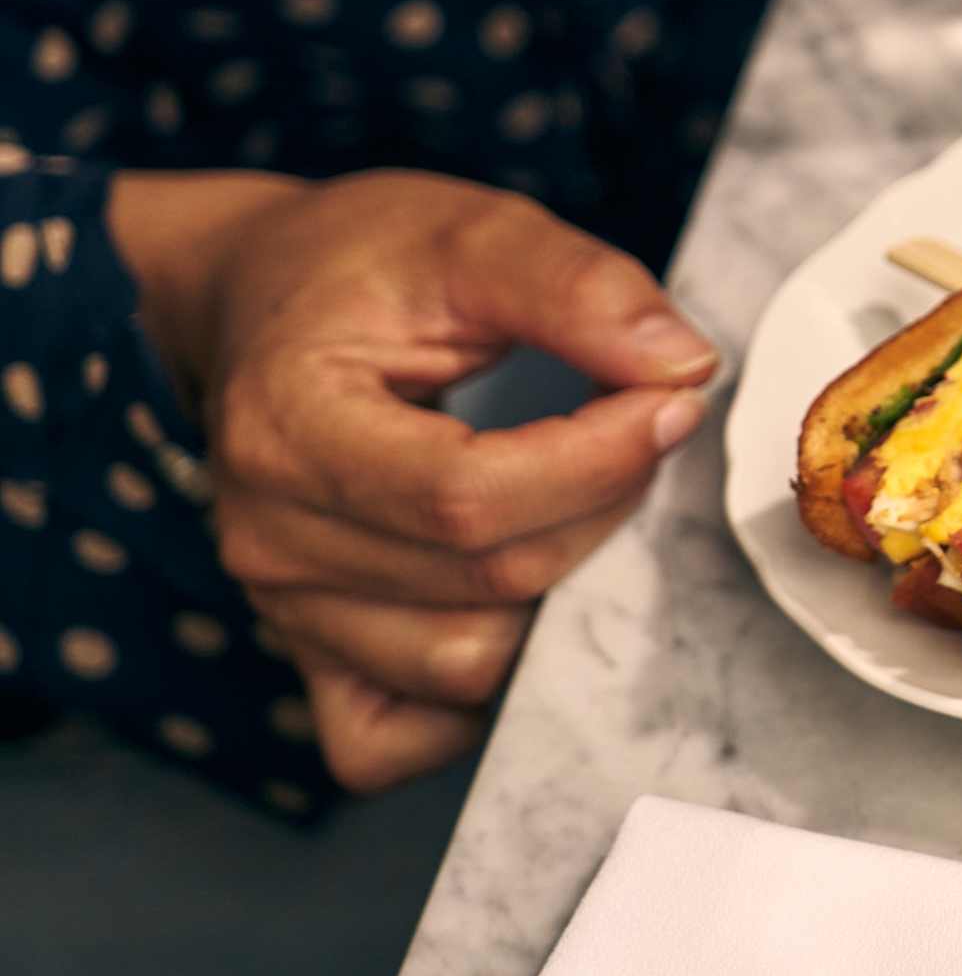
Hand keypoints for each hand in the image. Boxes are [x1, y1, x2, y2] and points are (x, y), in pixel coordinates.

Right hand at [118, 172, 719, 789]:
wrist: (264, 300)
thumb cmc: (365, 267)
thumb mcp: (473, 234)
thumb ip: (581, 290)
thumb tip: (683, 368)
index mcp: (287, 430)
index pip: (469, 496)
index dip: (600, 459)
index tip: (670, 399)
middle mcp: (268, 541)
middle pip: (488, 579)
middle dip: (602, 508)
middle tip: (640, 430)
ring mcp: (281, 614)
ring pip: (467, 665)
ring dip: (562, 593)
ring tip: (579, 496)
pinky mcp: (307, 662)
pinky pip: (398, 741)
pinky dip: (478, 701)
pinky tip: (521, 605)